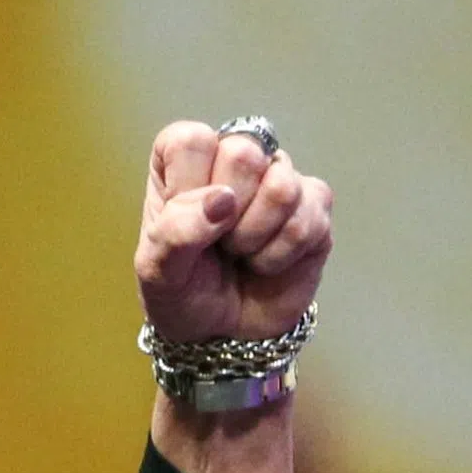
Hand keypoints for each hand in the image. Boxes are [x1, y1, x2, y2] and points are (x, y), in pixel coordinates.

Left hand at [134, 120, 332, 345]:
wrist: (221, 332)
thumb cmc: (183, 291)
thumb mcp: (156, 270)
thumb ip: (175, 230)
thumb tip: (223, 199)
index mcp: (187, 156)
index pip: (191, 140)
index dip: (188, 189)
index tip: (185, 224)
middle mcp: (236, 155)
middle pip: (243, 154)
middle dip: (225, 218)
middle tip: (216, 243)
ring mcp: (280, 176)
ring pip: (280, 187)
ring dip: (253, 238)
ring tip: (240, 253)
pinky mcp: (314, 204)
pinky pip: (306, 222)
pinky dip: (277, 258)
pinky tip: (265, 263)